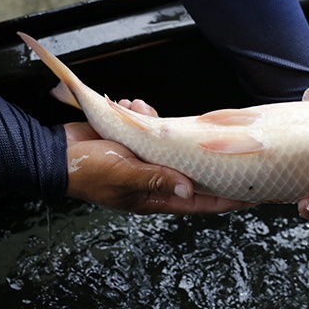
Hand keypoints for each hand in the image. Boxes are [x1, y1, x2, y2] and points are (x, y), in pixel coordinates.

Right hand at [63, 99, 253, 214]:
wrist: (54, 152)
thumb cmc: (87, 169)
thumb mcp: (123, 174)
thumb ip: (156, 179)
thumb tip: (188, 188)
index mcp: (155, 196)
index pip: (201, 201)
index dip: (227, 199)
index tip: (253, 194)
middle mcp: (156, 179)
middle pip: (192, 169)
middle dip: (201, 151)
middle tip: (220, 137)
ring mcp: (147, 160)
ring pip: (172, 142)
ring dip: (161, 125)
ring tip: (140, 112)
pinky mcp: (137, 142)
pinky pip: (152, 127)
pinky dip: (143, 114)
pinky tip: (128, 106)